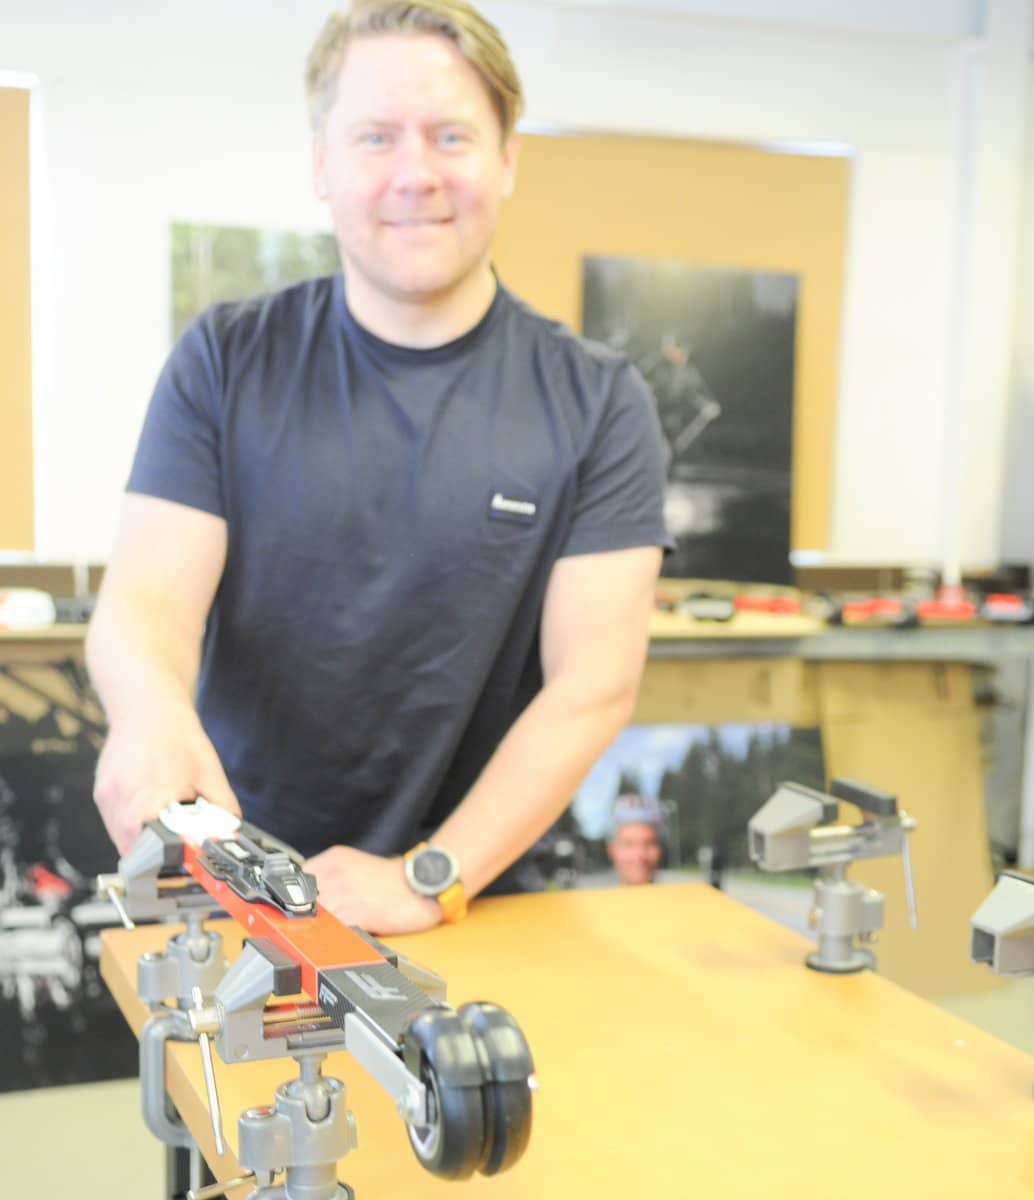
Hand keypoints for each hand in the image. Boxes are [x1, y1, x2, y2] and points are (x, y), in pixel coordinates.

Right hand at [94, 702, 239, 855]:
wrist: (148, 707)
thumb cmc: (180, 738)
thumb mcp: (212, 775)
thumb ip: (222, 811)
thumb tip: (229, 840)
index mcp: (151, 793)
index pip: (150, 847)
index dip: (168, 858)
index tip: (183, 858)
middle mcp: (122, 797)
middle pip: (135, 848)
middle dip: (157, 852)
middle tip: (177, 841)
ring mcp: (107, 796)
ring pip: (122, 839)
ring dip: (144, 839)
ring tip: (163, 816)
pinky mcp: (101, 794)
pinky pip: (115, 824)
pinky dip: (134, 825)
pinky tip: (150, 805)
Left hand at [305, 845, 440, 934]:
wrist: (422, 883)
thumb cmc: (393, 880)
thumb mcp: (355, 865)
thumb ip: (331, 877)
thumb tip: (312, 899)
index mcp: (331, 859)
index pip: (296, 881)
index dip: (295, 900)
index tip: (297, 913)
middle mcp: (332, 873)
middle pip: (300, 902)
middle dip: (305, 917)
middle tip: (311, 930)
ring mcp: (341, 893)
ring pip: (313, 918)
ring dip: (316, 931)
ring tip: (324, 939)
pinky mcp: (354, 913)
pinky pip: (331, 932)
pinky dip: (330, 940)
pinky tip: (338, 942)